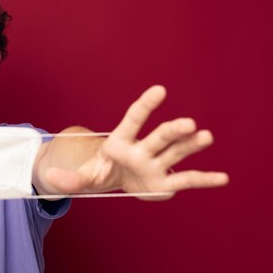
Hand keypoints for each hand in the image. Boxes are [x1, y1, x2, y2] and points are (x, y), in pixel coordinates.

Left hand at [44, 86, 228, 199]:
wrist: (116, 179)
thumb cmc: (101, 169)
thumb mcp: (84, 176)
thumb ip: (70, 178)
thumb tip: (50, 178)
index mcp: (121, 141)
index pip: (133, 119)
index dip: (145, 106)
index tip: (160, 90)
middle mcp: (143, 148)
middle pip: (159, 136)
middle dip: (173, 130)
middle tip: (189, 123)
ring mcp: (157, 164)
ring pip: (176, 152)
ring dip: (191, 146)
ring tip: (206, 136)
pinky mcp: (166, 182)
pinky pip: (187, 180)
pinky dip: (204, 179)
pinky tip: (222, 178)